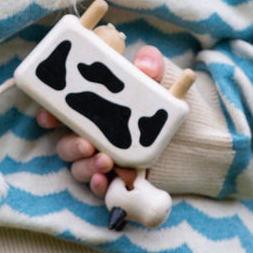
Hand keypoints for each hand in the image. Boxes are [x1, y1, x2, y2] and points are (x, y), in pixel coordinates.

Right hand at [36, 44, 164, 197]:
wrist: (204, 140)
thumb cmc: (172, 106)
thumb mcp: (162, 80)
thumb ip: (152, 66)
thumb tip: (144, 64)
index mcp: (96, 111)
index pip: (63, 114)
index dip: (50, 116)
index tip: (47, 118)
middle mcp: (95, 137)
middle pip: (66, 145)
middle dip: (70, 146)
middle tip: (86, 144)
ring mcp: (106, 160)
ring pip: (80, 168)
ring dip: (86, 167)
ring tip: (104, 161)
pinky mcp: (120, 181)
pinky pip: (101, 188)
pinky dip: (100, 186)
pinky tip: (105, 182)